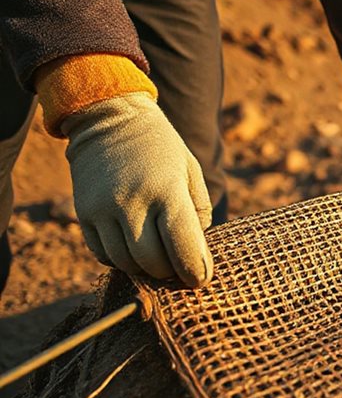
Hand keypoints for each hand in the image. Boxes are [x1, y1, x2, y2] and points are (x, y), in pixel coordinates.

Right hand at [63, 92, 213, 286]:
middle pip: (152, 262)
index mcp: (166, 191)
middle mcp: (132, 202)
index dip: (195, 271)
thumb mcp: (190, 171)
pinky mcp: (83, 213)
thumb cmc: (161, 149)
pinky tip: (134, 248)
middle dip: (170, 273)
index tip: (201, 279)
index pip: (182, 246)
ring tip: (159, 258)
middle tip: (179, 269)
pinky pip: (103, 254)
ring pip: (126, 263)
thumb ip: (198, 212)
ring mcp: (103, 209)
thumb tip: (196, 253)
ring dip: (145, 269)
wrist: (109, 118)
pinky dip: (121, 260)